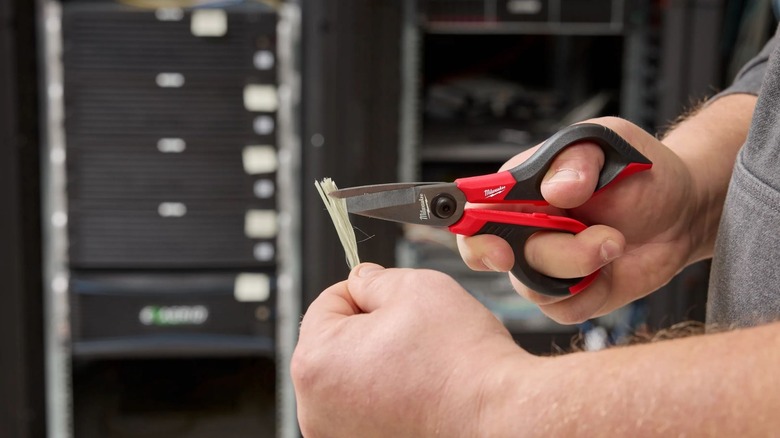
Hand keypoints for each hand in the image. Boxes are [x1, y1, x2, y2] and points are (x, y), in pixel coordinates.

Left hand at [291, 263, 534, 437]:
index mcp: (316, 361)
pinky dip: (387, 395)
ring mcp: (337, 433)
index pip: (327, 303)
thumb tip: (362, 280)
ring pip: (351, 377)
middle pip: (335, 343)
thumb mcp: (414, 287)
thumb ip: (373, 279)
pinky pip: (366, 407)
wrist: (497, 415)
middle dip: (369, 330)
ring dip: (377, 364)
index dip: (365, 293)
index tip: (393, 302)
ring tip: (418, 365)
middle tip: (411, 333)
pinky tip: (417, 391)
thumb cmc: (460, 361)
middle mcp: (315, 406)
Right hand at [458, 117, 700, 323]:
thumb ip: (577, 160)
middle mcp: (523, 230)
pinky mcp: (569, 296)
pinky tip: (612, 269)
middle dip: (550, 255)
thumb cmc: (640, 171)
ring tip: (616, 241)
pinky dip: (591, 295)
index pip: (473, 215)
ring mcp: (545, 266)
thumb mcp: (609, 143)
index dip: (476, 236)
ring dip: (583, 267)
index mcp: (518, 190)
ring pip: (535, 287)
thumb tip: (554, 190)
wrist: (683, 210)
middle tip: (595, 245)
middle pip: (501, 258)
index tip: (502, 249)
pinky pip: (561, 310)